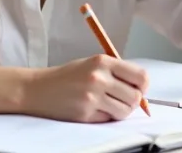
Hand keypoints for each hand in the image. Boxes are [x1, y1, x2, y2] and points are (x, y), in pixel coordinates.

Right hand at [22, 54, 148, 122]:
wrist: (38, 88)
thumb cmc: (67, 76)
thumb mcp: (92, 64)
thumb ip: (116, 72)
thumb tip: (141, 88)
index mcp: (103, 61)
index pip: (140, 76)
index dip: (143, 86)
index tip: (138, 89)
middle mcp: (99, 77)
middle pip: (136, 97)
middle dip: (132, 101)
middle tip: (121, 99)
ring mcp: (92, 97)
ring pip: (125, 111)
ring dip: (120, 111)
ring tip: (108, 105)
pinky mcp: (85, 113)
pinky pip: (108, 119)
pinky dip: (105, 117)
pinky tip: (93, 109)